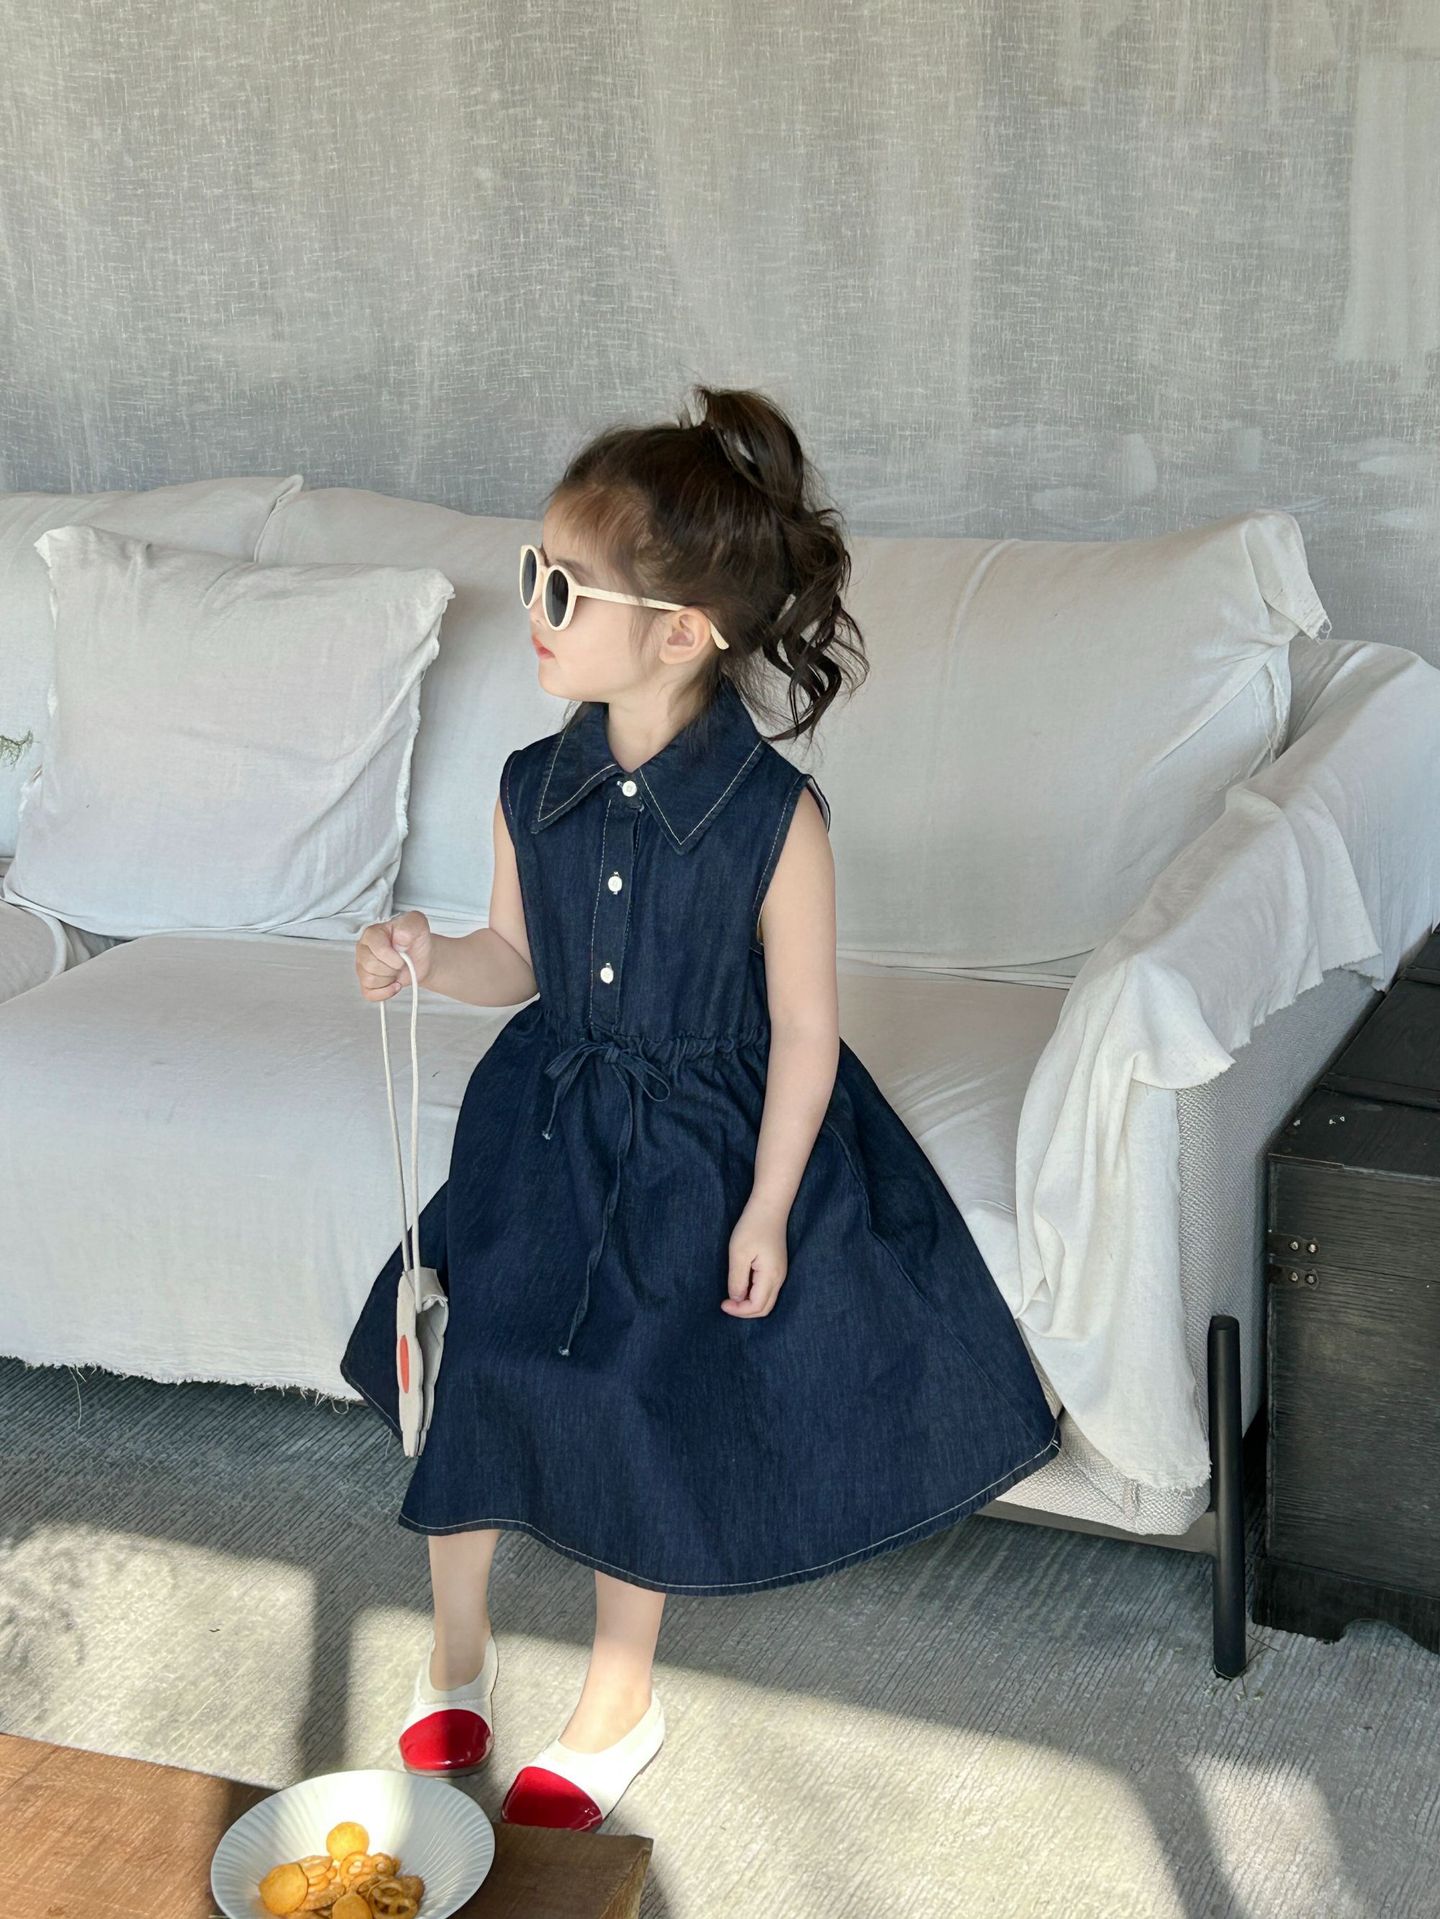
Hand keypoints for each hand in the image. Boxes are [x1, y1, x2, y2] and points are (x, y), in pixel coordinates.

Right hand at [355, 910, 433, 1000]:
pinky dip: (386, 992)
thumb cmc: (416, 940)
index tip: (403, 955)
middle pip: (372, 966)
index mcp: (372, 933)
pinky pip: (369, 994)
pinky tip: (394, 984)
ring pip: (370, 980)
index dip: (393, 957)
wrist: (420, 956)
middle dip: (392, 967)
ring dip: (389, 978)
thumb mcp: (418, 924)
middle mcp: (363, 949)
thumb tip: (398, 940)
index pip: (377, 949)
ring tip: (396, 970)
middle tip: (400, 962)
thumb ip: (409, 925)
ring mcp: (362, 966)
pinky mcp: (366, 983)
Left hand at [722, 1198, 788, 1317]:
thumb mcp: (738, 1253)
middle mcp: (779, 1279)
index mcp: (771, 1276)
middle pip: (764, 1308)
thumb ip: (737, 1279)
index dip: (739, 1310)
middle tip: (726, 1303)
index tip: (723, 1303)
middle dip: (744, 1311)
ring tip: (732, 1296)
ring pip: (767, 1301)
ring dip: (749, 1304)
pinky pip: (767, 1291)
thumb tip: (736, 1299)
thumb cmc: (752, 1227)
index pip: (757, 1306)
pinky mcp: (777, 1268)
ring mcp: (780, 1274)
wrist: (769, 1208)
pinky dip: (754, 1295)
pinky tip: (741, 1286)